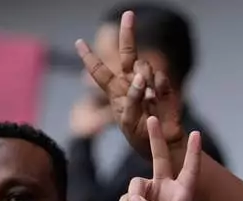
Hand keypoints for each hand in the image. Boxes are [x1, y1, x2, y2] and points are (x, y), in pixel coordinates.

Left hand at [75, 11, 184, 160]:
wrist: (162, 144)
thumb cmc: (140, 137)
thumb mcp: (128, 122)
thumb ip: (131, 99)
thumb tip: (141, 77)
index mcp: (115, 91)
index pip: (99, 71)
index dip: (89, 57)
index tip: (79, 42)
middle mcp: (130, 82)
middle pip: (127, 52)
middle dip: (128, 33)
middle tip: (129, 14)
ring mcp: (148, 82)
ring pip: (144, 65)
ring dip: (144, 78)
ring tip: (148, 98)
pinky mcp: (163, 87)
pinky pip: (160, 77)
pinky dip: (157, 87)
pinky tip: (156, 100)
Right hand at [118, 117, 200, 200]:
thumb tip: (136, 200)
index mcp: (181, 196)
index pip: (189, 171)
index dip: (192, 153)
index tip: (196, 134)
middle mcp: (166, 190)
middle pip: (161, 159)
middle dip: (156, 139)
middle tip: (152, 119)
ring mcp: (149, 195)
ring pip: (135, 184)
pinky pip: (125, 198)